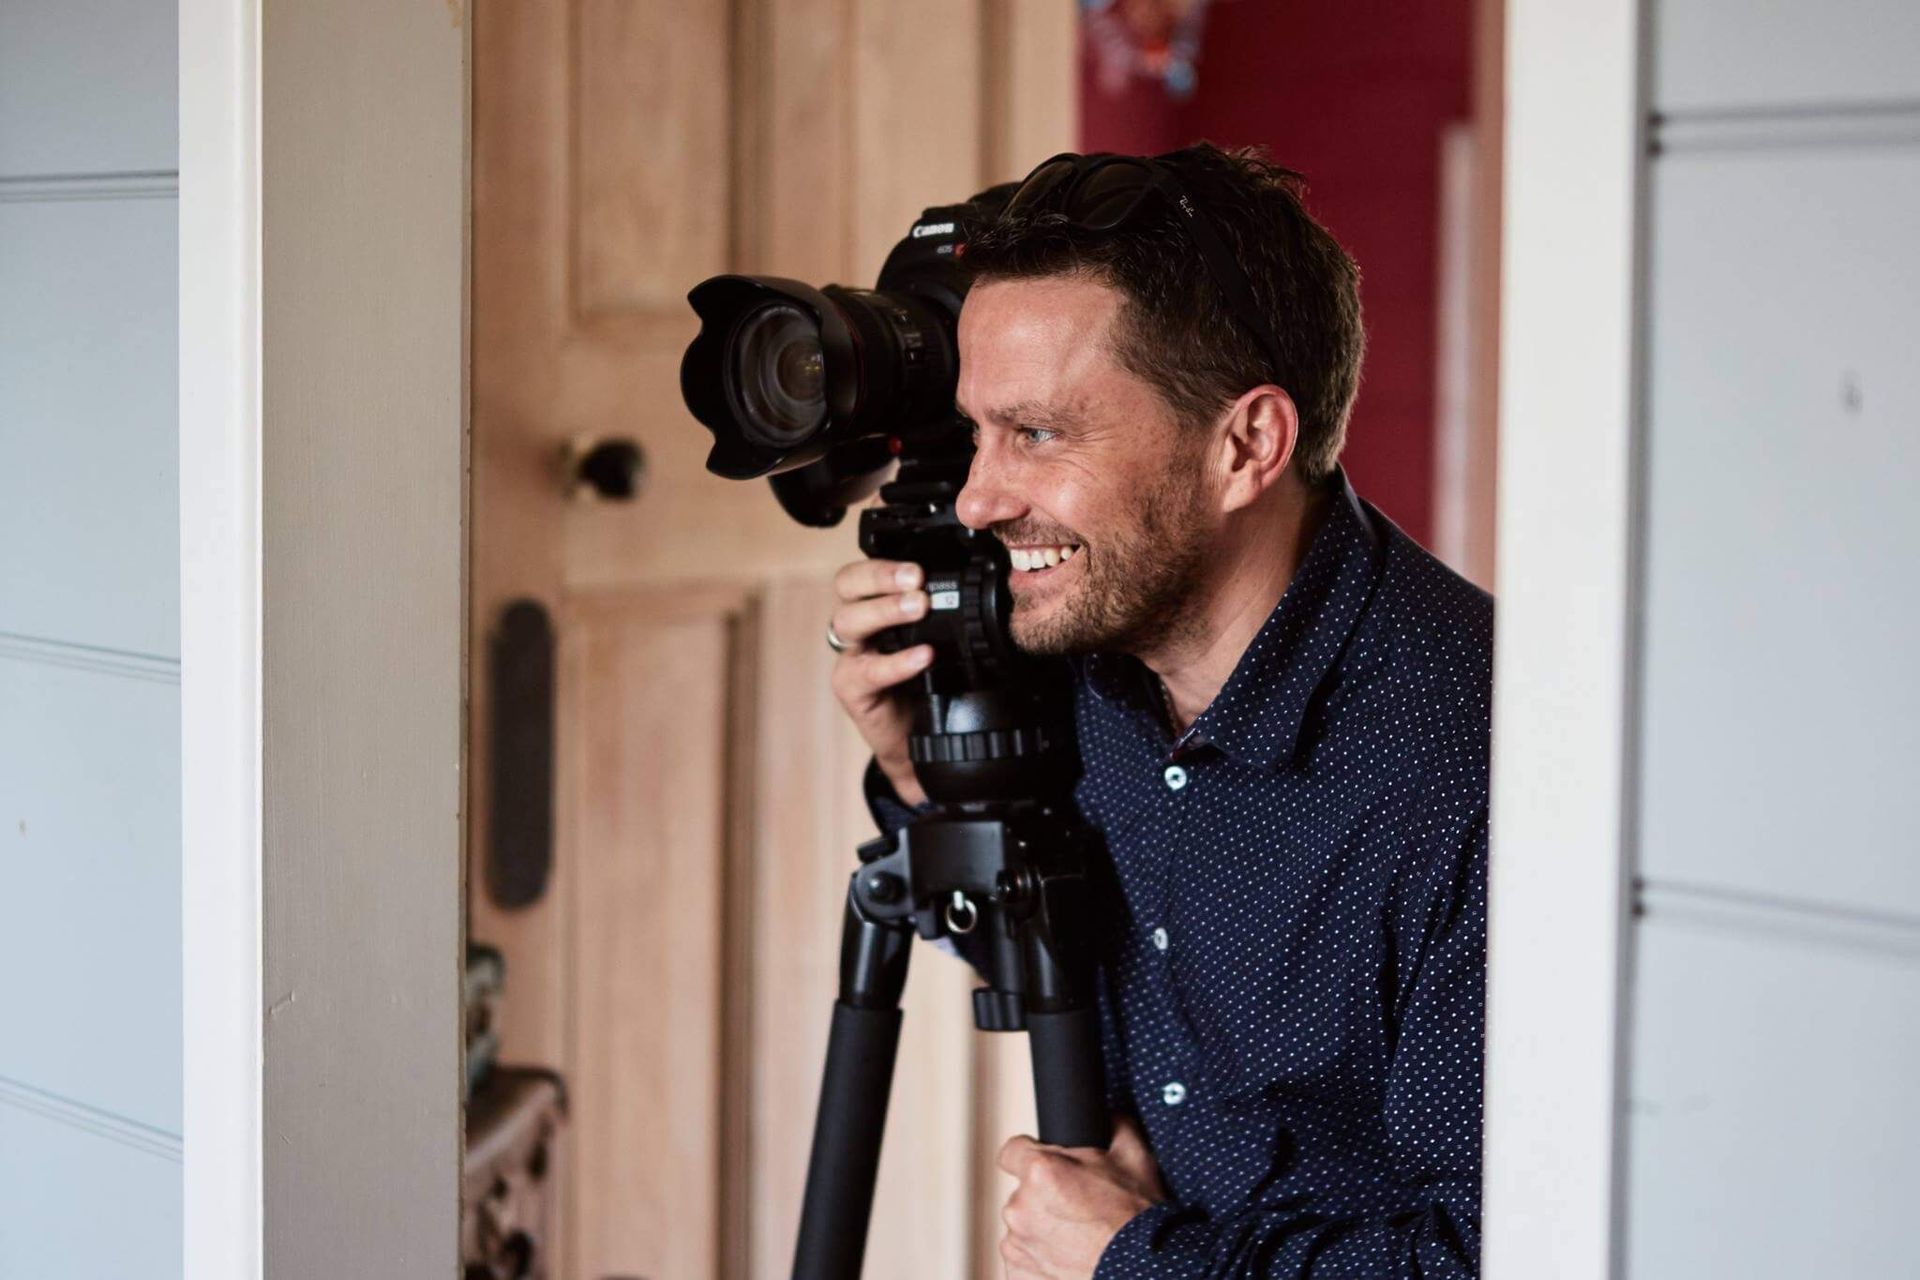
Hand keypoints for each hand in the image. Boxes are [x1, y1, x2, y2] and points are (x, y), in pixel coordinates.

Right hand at [828, 558, 935, 805]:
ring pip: (849, 620)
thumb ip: (952, 615)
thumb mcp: (943, 643)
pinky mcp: (851, 687)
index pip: (866, 572)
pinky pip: (867, 671)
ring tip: (920, 608)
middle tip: (917, 579)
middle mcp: (858, 625)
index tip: (919, 567)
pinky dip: (896, 662)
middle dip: (881, 576)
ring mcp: (851, 655)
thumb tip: (992, 586)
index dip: (884, 564)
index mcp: (875, 605)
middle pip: (847, 585)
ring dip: (886, 609)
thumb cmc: (930, 683)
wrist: (917, 740)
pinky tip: (923, 656)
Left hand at [998, 1116, 1164, 1279]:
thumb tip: (1109, 1115)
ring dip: (1042, 1230)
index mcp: (1040, 1171)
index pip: (1012, 1151)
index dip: (1030, 1156)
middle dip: (1044, 1197)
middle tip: (1077, 1208)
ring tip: (1078, 1238)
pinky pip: (1023, 1260)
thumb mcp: (1135, 1158)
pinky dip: (1040, 1261)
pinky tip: (1069, 1259)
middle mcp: (1019, 1207)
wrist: (1143, 1272)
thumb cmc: (1138, 1218)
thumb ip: (1114, 1126)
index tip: (1046, 1167)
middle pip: (1022, 1192)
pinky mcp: (1018, 1275)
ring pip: (1022, 1227)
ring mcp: (1016, 1245)